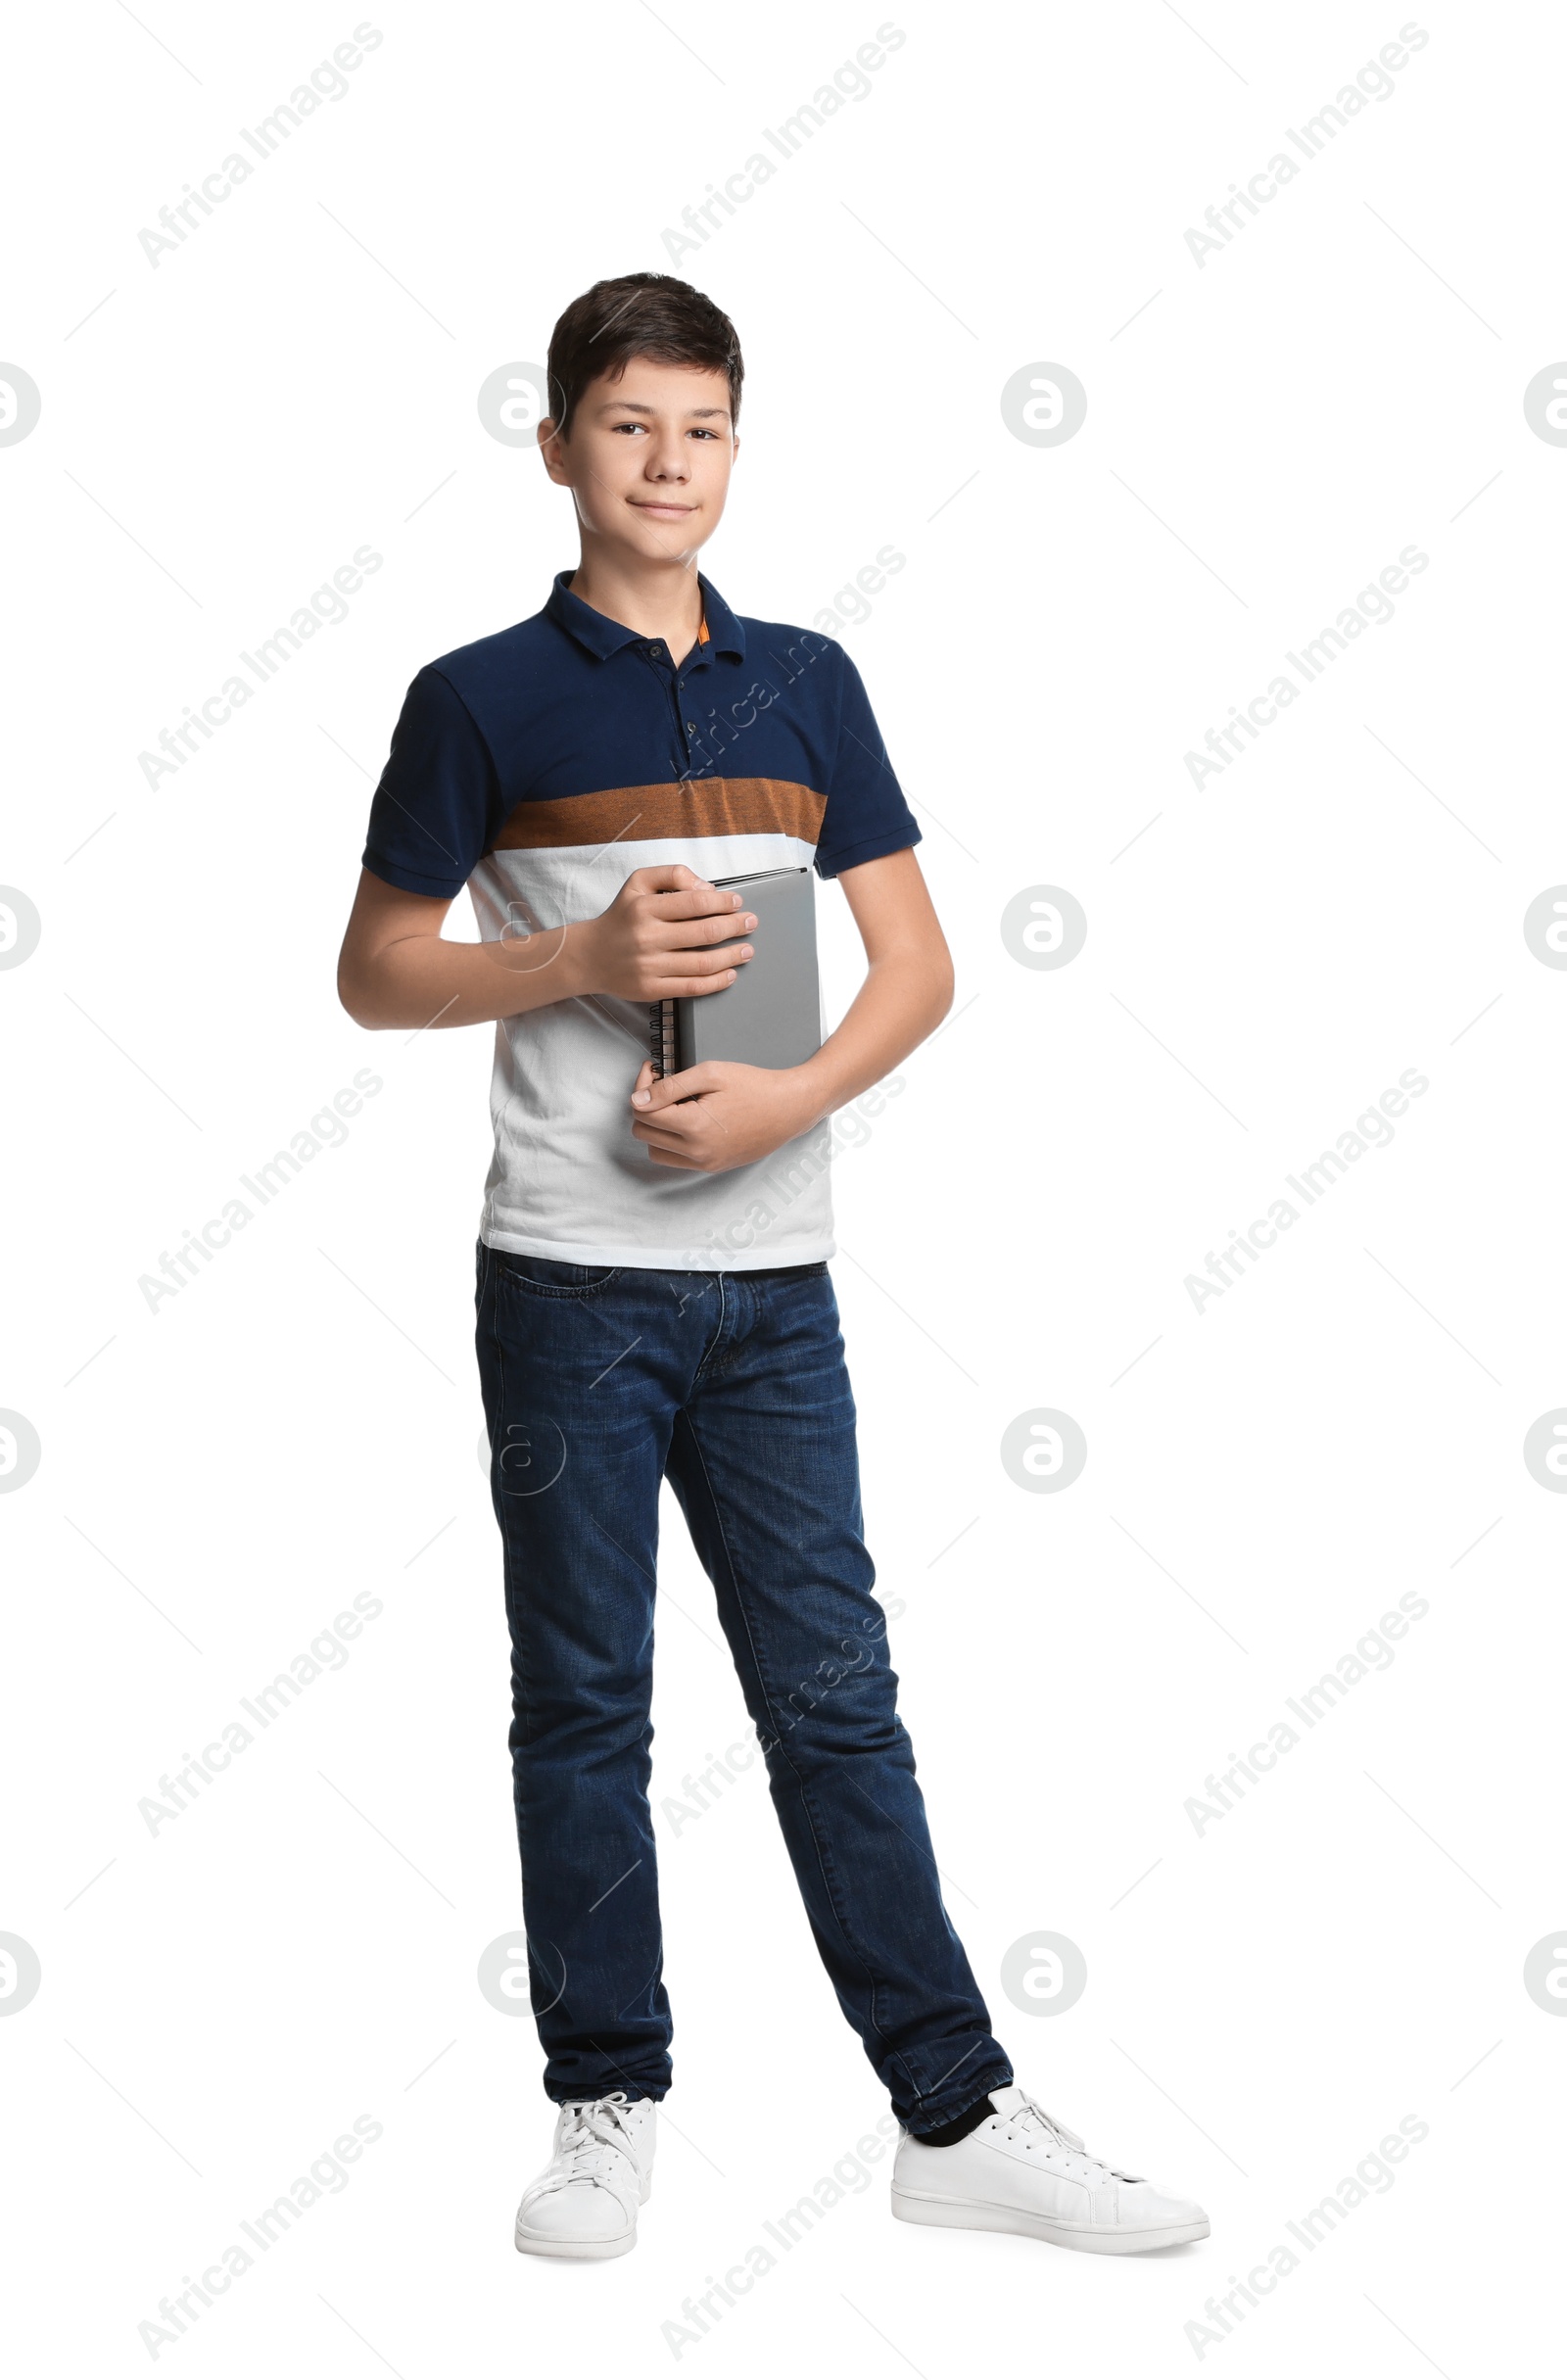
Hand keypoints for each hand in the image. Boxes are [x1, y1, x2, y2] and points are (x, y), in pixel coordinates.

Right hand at [575, 865, 757, 1001]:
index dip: (722, 902)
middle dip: (735, 926)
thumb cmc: (621, 917)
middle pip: (705, 932)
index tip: (737, 902)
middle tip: (750, 923)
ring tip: (746, 950)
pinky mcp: (651, 989)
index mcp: (645, 908)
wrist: (590, 955)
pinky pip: (692, 987)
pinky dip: (716, 982)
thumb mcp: (638, 883)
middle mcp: (647, 937)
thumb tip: (708, 888)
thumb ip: (672, 875)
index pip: (695, 902)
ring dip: (732, 956)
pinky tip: (730, 974)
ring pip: (702, 963)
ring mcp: (649, 966)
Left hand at [629, 1058, 822, 1172]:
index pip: (642, 1112)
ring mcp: (705, 1163)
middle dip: (646, 1107)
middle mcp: (697, 1151)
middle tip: (662, 1087)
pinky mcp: (713, 1167)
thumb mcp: (710, 1074)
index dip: (642, 1087)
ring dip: (656, 1128)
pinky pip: (676, 1161)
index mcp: (694, 1126)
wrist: (789, 1108)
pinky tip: (686, 1122)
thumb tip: (638, 1101)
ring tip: (673, 1107)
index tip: (652, 1071)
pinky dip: (671, 1143)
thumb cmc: (755, 1086)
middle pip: (644, 1133)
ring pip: (655, 1151)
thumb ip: (670, 1087)